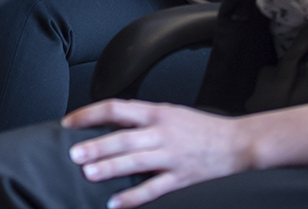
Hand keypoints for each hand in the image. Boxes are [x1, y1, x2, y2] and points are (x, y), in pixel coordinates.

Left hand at [61, 99, 256, 207]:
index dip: (90, 114)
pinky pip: (153, 189)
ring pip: (135, 162)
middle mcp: (161, 133)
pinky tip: (115, 203)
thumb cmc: (200, 127)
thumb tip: (107, 123)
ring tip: (89, 174)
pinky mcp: (180, 178)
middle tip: (74, 153)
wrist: (237, 142)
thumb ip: (141, 118)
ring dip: (110, 168)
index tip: (70, 122)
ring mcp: (171, 156)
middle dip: (97, 146)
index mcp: (156, 113)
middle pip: (123, 137)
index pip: (116, 108)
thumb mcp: (169, 112)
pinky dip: (132, 197)